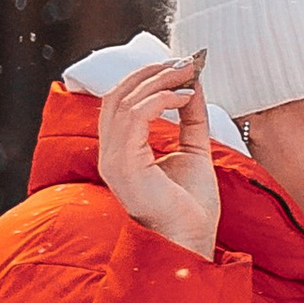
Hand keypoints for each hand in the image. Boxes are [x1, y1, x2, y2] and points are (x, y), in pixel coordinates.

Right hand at [95, 55, 220, 259]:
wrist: (193, 239)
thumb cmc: (192, 206)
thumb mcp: (193, 150)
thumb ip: (190, 118)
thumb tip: (193, 83)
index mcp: (120, 152)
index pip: (119, 102)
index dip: (145, 78)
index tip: (179, 66)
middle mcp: (110, 154)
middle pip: (118, 95)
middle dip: (152, 72)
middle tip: (184, 63)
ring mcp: (113, 160)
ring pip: (126, 101)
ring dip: (159, 81)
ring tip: (187, 75)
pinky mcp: (125, 164)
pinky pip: (136, 115)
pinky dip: (160, 98)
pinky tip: (184, 97)